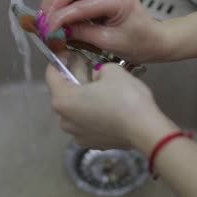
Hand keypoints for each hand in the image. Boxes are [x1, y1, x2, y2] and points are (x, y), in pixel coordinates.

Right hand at [41, 0, 168, 63]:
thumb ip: (83, 34)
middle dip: (53, 3)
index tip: (47, 30)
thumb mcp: (110, 42)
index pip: (80, 5)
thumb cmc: (141, 42)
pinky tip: (56, 15)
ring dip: (56, 1)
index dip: (59, 18)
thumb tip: (60, 32)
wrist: (155, 40)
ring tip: (45, 18)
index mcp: (117, 0)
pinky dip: (64, 3)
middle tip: (41, 21)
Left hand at [45, 62, 174, 149]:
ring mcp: (77, 135)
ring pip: (75, 110)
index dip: (59, 60)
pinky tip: (108, 108)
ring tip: (101, 90)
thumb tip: (96, 75)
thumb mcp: (111, 70)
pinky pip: (87, 123)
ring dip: (84, 99)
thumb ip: (97, 69)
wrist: (145, 129)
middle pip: (63, 93)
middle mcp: (64, 120)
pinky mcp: (92, 143)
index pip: (51, 74)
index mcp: (63, 100)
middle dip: (73, 80)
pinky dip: (93, 114)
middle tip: (89, 69)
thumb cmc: (125, 98)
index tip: (69, 53)